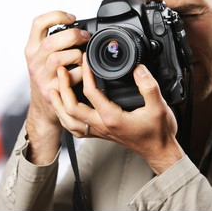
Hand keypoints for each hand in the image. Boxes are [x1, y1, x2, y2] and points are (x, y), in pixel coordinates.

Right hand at [24, 11, 89, 164]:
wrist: (43, 108)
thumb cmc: (48, 79)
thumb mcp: (43, 59)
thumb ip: (55, 43)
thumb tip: (80, 28)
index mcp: (32, 49)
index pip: (37, 23)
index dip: (56, 16)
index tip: (71, 18)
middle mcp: (34, 62)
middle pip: (50, 42)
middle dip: (72, 35)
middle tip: (84, 37)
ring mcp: (41, 77)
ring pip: (58, 59)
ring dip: (76, 55)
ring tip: (83, 56)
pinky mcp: (51, 91)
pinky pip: (70, 77)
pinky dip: (81, 72)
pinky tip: (84, 71)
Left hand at [49, 55, 183, 173]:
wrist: (158, 150)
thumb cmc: (157, 132)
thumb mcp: (158, 106)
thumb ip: (148, 85)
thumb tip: (138, 68)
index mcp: (112, 118)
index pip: (91, 93)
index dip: (86, 74)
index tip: (85, 60)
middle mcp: (101, 126)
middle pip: (71, 108)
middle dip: (63, 88)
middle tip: (61, 71)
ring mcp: (98, 131)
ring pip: (68, 121)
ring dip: (58, 104)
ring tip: (53, 88)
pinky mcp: (99, 133)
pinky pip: (74, 127)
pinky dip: (65, 116)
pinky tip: (63, 108)